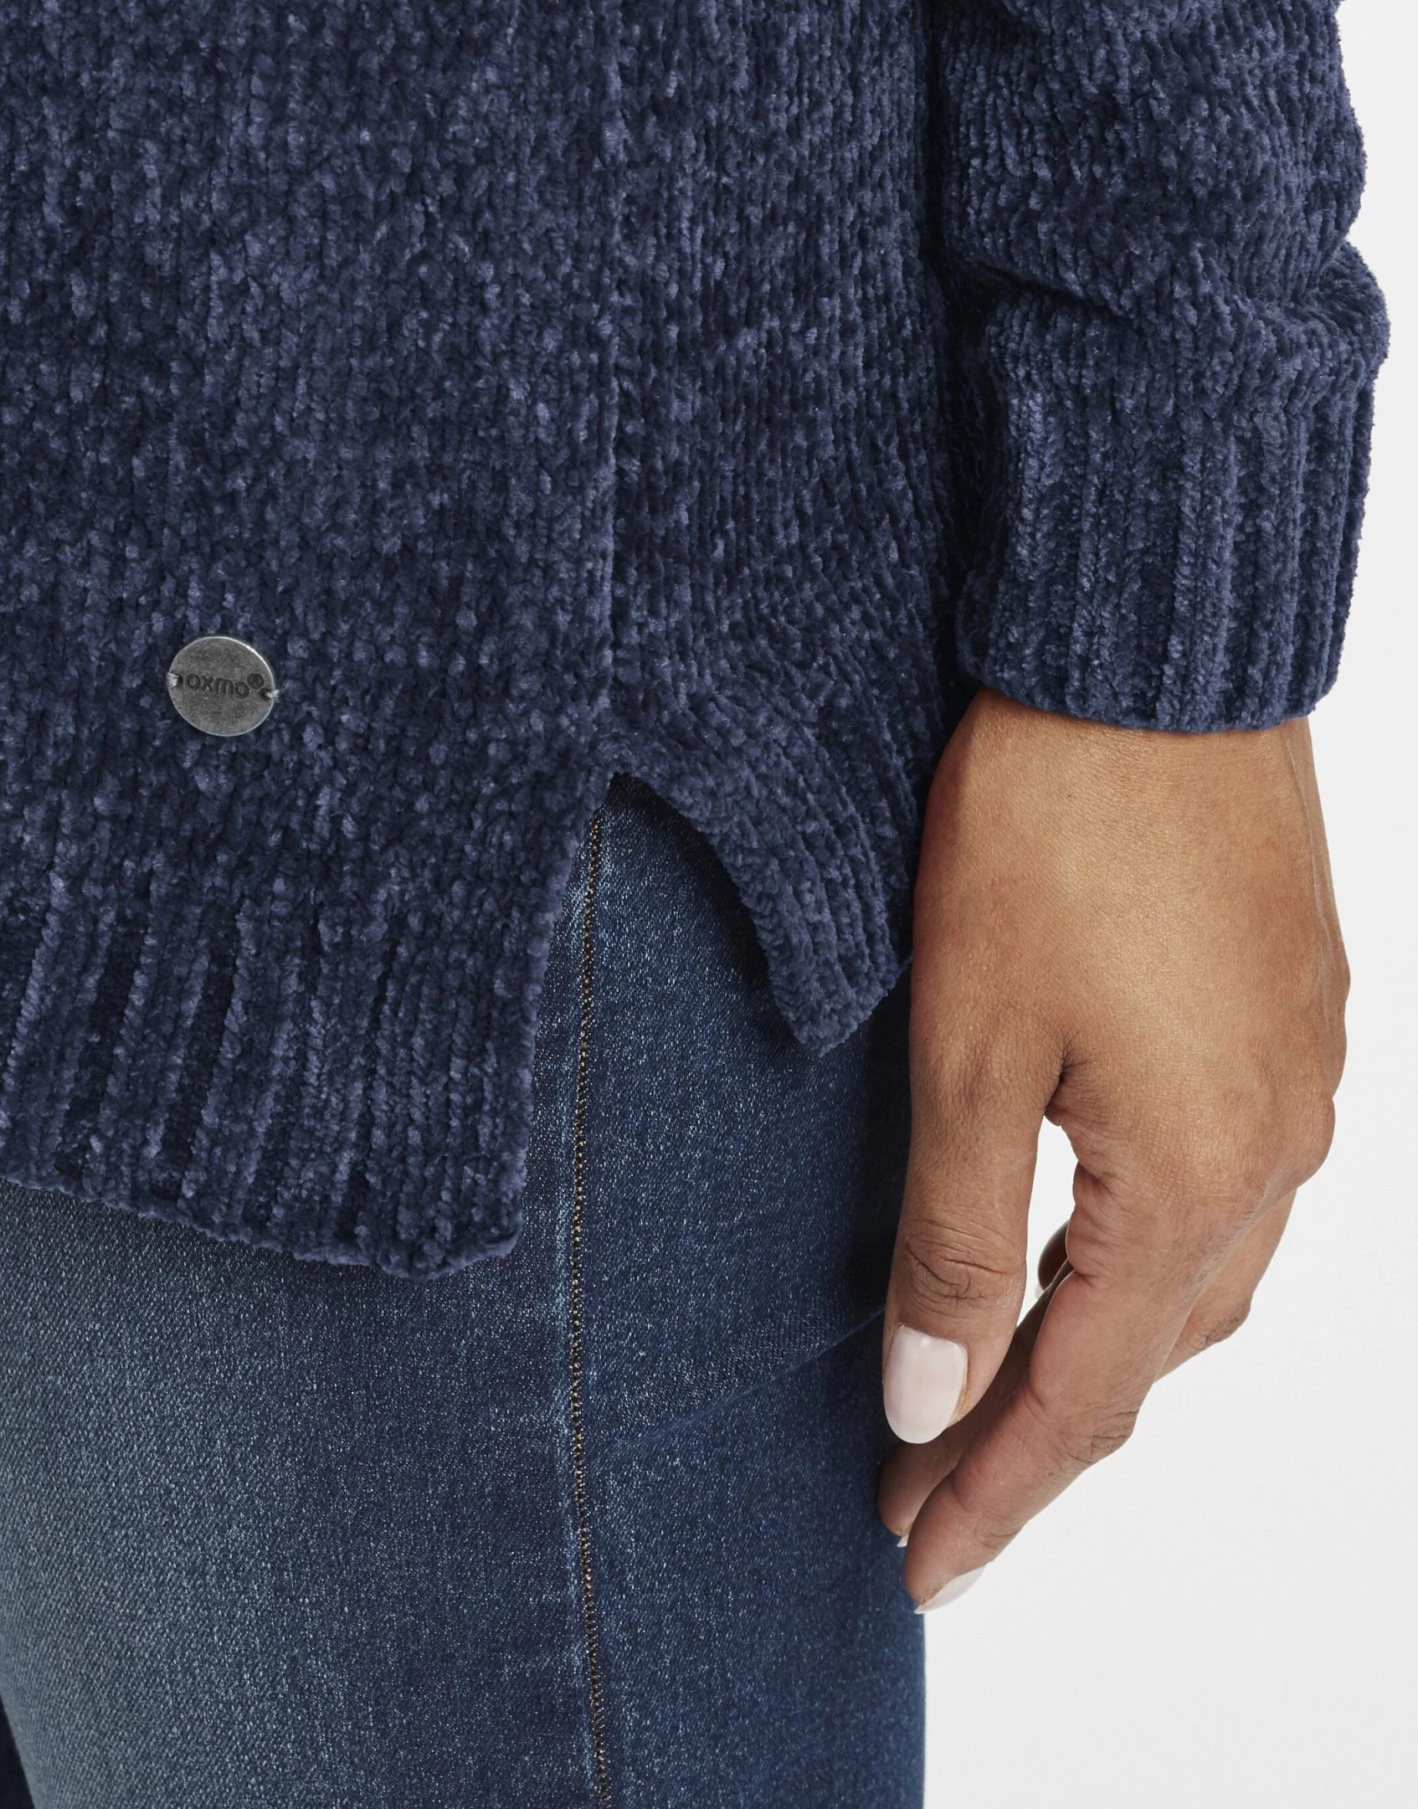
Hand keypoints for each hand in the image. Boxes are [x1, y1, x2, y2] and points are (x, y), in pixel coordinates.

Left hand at [877, 688, 1347, 1609]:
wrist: (1150, 655)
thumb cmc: (1050, 832)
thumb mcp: (970, 1049)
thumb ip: (957, 1244)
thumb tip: (933, 1407)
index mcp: (1197, 1180)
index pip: (1081, 1396)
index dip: (992, 1492)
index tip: (914, 1560)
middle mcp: (1278, 1149)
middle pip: (1152, 1353)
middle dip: (1036, 1438)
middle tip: (929, 1493)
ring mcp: (1301, 1076)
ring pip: (1201, 1276)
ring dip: (1100, 1349)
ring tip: (1001, 1399)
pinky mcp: (1293, 1010)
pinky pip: (1231, 1185)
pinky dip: (1149, 1254)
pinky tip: (1100, 1246)